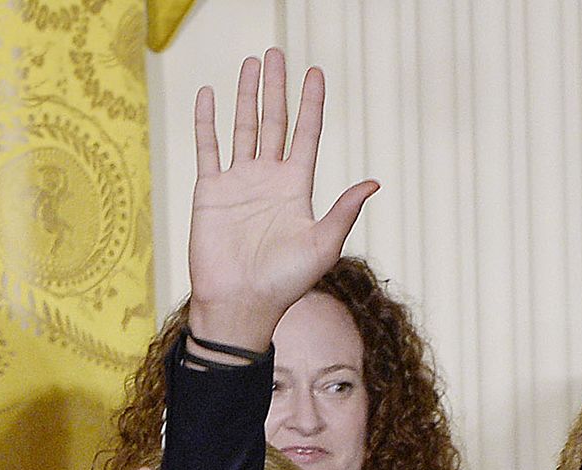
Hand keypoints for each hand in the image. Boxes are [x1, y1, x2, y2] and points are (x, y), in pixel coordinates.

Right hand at [185, 50, 379, 349]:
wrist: (240, 304)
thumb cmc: (284, 283)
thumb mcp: (322, 246)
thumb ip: (344, 211)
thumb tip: (374, 182)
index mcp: (297, 188)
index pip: (306, 134)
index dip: (311, 104)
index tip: (315, 73)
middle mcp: (268, 179)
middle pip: (274, 121)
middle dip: (276, 87)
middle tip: (276, 53)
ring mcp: (238, 182)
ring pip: (243, 127)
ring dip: (246, 95)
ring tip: (250, 63)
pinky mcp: (210, 191)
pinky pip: (208, 148)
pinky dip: (207, 120)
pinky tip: (209, 94)